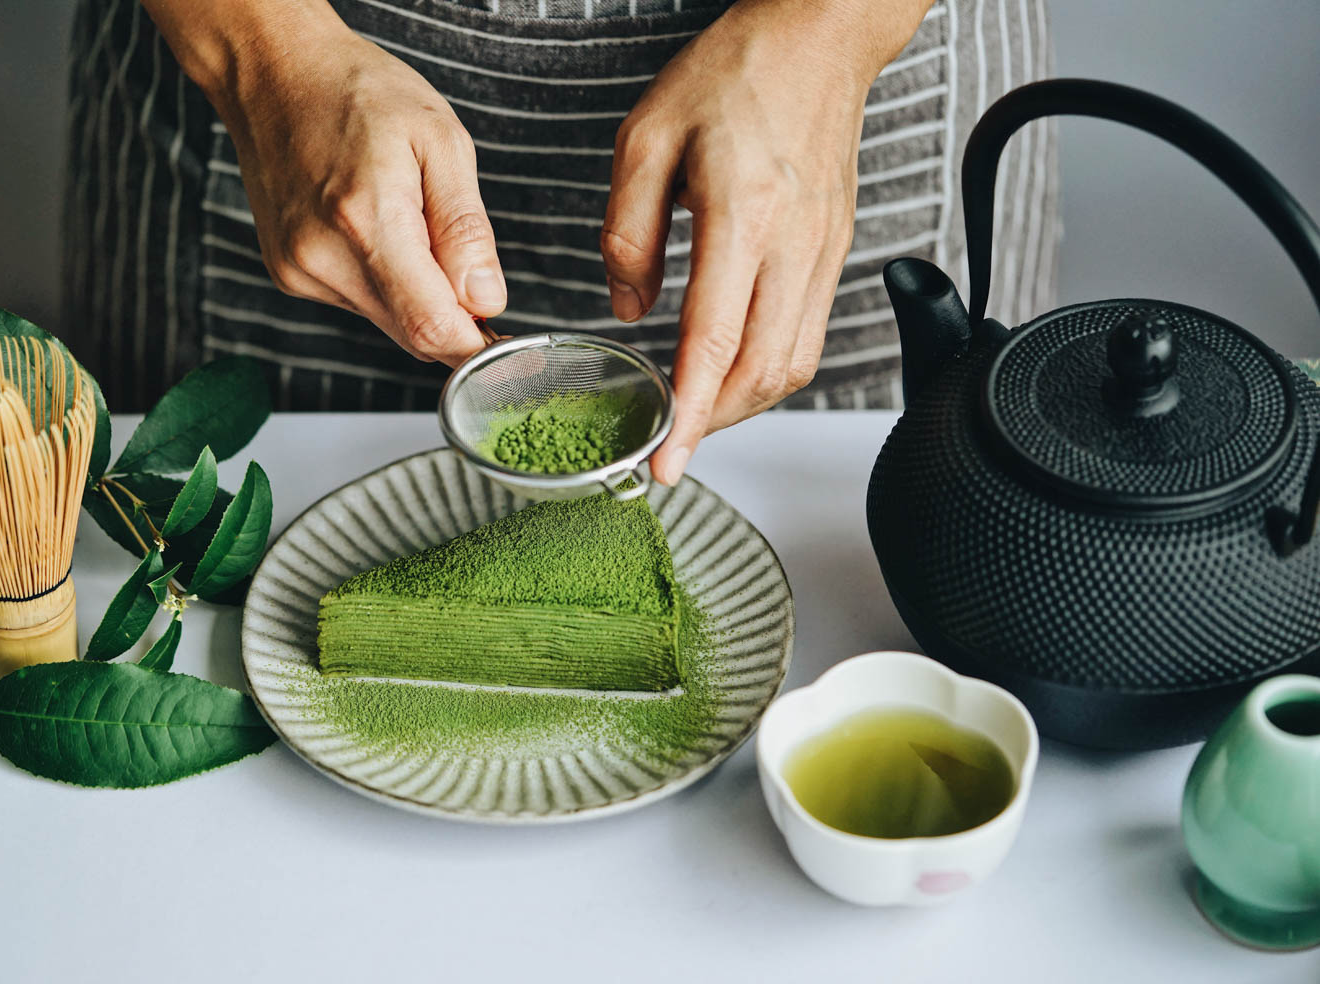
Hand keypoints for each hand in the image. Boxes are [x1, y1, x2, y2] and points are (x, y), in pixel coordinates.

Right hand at [148, 0, 505, 366]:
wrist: (275, 73)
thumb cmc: (360, 93)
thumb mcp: (441, 141)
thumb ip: (466, 229)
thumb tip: (486, 300)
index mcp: (366, 220)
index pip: (432, 327)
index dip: (478, 344)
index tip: (503, 333)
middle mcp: (323, 257)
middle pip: (413, 335)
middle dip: (452, 314)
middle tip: (463, 262)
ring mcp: (300, 271)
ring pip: (388, 323)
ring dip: (416, 295)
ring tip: (407, 223)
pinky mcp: (289, 276)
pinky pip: (359, 304)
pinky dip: (384, 283)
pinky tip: (374, 229)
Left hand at [602, 0, 931, 483]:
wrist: (819, 38)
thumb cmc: (735, 73)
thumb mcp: (646, 138)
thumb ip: (627, 231)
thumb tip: (629, 308)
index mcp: (743, 215)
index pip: (713, 342)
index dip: (688, 415)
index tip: (665, 462)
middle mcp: (795, 244)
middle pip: (760, 371)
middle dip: (713, 424)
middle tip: (668, 443)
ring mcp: (825, 252)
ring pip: (794, 364)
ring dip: (744, 405)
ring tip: (697, 415)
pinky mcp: (837, 252)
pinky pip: (808, 336)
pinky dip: (769, 371)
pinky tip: (731, 371)